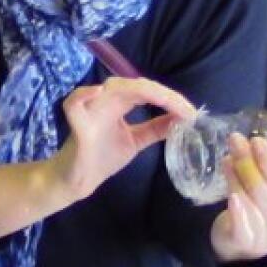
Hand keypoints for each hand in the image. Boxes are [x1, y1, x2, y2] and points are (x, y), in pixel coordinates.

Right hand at [47, 77, 195, 203]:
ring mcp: (89, 110)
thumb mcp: (136, 140)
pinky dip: (83, 94)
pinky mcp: (76, 124)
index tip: (192, 113)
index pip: (146, 91)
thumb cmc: (102, 157)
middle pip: (134, 86)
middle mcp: (105, 101)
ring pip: (112, 88)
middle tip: (185, 109)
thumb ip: (156, 129)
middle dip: (162, 94)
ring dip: (139, 91)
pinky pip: (74, 103)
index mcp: (118, 103)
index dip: (170, 98)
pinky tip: (99, 92)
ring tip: (163, 99)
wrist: (78, 181)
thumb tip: (182, 119)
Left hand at [209, 133, 266, 260]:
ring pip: (250, 199)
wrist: (246, 241)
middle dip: (248, 161)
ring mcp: (266, 232)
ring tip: (226, 159)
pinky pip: (243, 227)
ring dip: (236, 177)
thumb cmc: (263, 204)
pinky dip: (238, 212)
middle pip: (265, 186)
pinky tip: (231, 198)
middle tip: (234, 140)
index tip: (257, 139)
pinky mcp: (245, 242)